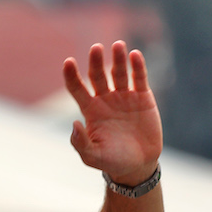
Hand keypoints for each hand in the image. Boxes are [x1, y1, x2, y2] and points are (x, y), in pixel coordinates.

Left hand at [63, 41, 162, 184]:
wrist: (138, 165)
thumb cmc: (111, 161)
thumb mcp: (92, 156)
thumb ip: (80, 142)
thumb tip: (74, 124)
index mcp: (90, 110)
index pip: (77, 88)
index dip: (71, 75)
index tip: (68, 62)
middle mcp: (105, 99)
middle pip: (98, 75)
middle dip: (96, 62)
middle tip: (96, 48)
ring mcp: (124, 96)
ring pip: (119, 73)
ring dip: (118, 59)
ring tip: (118, 45)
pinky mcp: (143, 97)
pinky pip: (139, 78)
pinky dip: (137, 66)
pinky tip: (134, 55)